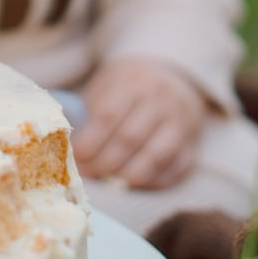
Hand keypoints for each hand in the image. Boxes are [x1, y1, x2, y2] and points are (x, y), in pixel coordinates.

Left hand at [72, 58, 206, 189]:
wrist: (172, 75)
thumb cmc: (128, 85)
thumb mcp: (107, 83)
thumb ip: (88, 108)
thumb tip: (63, 139)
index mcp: (132, 81)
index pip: (108, 115)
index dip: (90, 141)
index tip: (75, 157)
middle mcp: (161, 99)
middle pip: (130, 138)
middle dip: (104, 162)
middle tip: (87, 174)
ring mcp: (182, 121)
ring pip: (156, 156)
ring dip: (128, 175)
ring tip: (109, 181)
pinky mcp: (195, 142)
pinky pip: (178, 168)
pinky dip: (155, 181)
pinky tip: (134, 183)